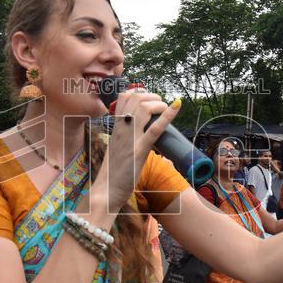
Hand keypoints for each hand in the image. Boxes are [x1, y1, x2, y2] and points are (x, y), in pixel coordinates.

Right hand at [104, 90, 181, 213]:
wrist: (106, 190)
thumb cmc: (112, 172)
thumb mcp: (116, 148)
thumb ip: (125, 137)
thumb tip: (137, 132)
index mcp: (116, 127)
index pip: (123, 97)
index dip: (138, 92)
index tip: (148, 99)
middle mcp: (121, 128)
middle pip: (136, 98)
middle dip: (152, 96)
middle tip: (160, 105)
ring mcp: (130, 138)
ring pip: (144, 108)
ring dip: (159, 104)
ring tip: (165, 109)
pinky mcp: (139, 150)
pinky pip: (155, 129)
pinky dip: (168, 115)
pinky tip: (177, 106)